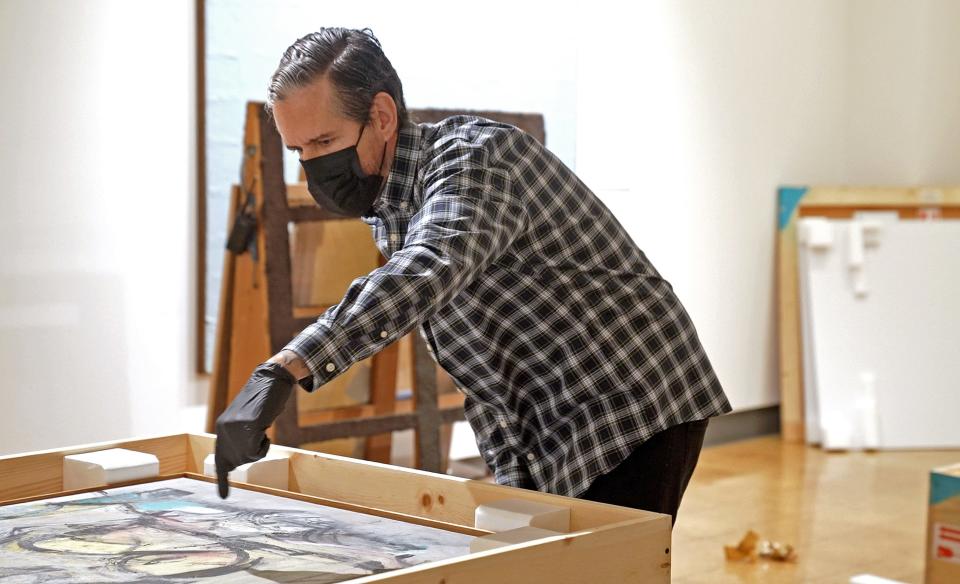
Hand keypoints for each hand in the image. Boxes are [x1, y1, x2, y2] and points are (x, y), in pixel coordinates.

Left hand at [214, 362, 294, 497]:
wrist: (271, 379)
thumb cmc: (263, 400)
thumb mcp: (247, 420)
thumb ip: (240, 436)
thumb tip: (240, 456)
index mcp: (222, 428)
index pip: (221, 458)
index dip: (223, 480)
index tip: (224, 497)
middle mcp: (224, 429)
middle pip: (240, 460)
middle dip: (253, 452)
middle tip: (259, 433)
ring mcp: (235, 428)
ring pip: (249, 456)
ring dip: (260, 447)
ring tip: (262, 427)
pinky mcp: (247, 426)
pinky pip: (257, 449)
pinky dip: (265, 443)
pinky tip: (265, 427)